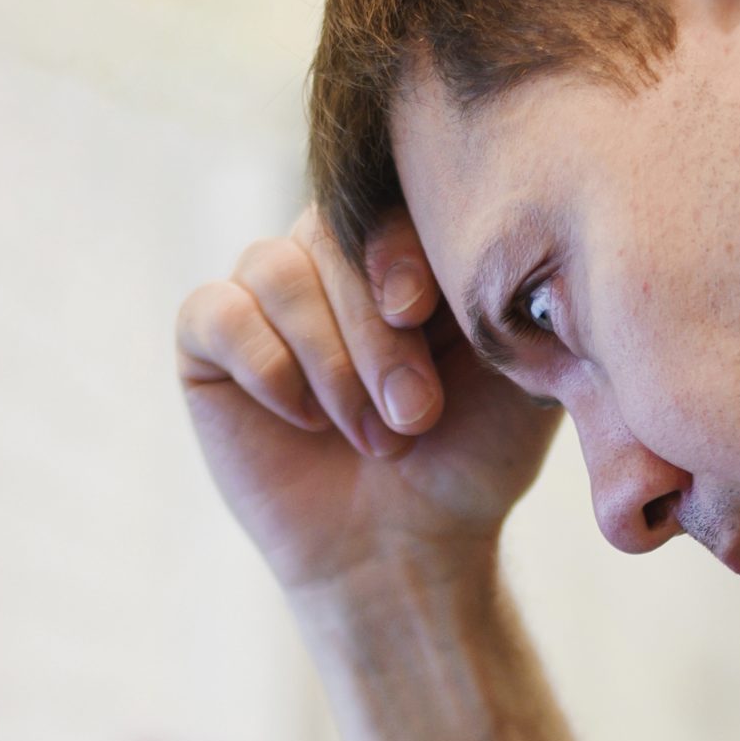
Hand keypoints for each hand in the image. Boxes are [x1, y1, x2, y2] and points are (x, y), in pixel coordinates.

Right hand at [176, 205, 562, 597]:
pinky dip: (266, 366)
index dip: (397, 243)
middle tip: (414, 415)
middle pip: (330, 233)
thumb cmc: (470, 461)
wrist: (406, 550)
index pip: (388, 190)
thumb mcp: (522, 372)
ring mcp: (265, 294)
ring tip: (375, 436)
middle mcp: (330, 252)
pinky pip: (216, 313)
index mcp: (405, 242)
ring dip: (329, 361)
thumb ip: (523, 296)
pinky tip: (304, 419)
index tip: (422, 311)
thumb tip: (531, 230)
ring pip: (274, 270)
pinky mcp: (209, 341)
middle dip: (375, 331)